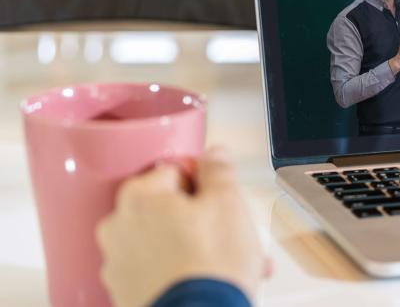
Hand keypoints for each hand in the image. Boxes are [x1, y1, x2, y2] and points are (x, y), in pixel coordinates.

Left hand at [96, 148, 267, 306]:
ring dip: (195, 247)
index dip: (203, 183)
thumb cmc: (209, 268)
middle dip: (201, 219)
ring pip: (164, 242)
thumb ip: (218, 171)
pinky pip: (157, 272)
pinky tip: (210, 279)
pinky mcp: (125, 294)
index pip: (174, 171)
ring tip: (229, 263)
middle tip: (230, 232)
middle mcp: (118, 228)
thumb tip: (214, 156)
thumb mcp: (228, 203)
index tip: (219, 198)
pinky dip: (182, 272)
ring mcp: (118, 265)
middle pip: (167, 209)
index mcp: (138, 197)